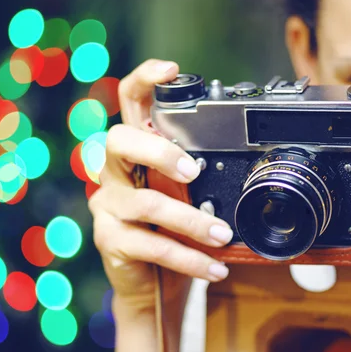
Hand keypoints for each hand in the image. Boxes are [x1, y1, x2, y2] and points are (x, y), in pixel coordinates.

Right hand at [88, 59, 232, 316]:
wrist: (154, 281)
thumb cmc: (173, 230)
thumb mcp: (187, 197)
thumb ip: (197, 176)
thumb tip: (243, 162)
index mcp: (136, 153)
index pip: (129, 105)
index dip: (144, 81)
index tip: (172, 70)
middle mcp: (113, 173)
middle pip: (119, 141)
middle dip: (159, 151)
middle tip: (193, 171)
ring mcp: (107, 206)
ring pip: (146, 203)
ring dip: (192, 220)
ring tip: (223, 234)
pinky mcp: (111, 240)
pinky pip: (153, 246)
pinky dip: (190, 258)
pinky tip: (215, 267)